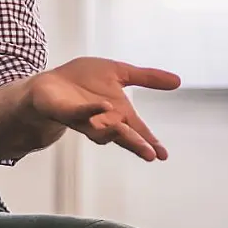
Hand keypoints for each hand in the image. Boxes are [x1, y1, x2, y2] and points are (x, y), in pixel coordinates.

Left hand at [27, 57, 180, 160]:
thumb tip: (178, 81)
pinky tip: (103, 107)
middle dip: (135, 144)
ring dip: (112, 132)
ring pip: (99, 130)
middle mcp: (102, 121)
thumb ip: (146, 78)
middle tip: (150, 154)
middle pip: (122, 136)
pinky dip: (90, 111)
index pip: (137, 131)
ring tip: (125, 130)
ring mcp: (83, 118)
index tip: (163, 155)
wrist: (50, 82)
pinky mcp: (65, 111)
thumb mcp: (119, 72)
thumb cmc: (83, 81)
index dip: (150, 142)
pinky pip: (78, 113)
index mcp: (117, 114)